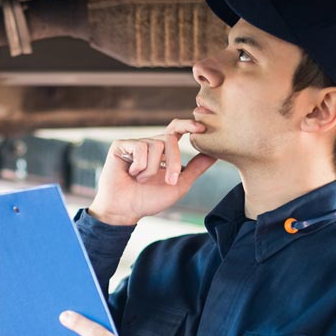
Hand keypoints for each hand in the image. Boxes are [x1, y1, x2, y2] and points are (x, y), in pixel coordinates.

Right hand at [88, 119, 215, 225]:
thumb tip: (214, 154)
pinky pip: (139, 148)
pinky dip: (139, 166)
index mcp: (163, 151)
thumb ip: (196, 169)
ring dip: (152, 170)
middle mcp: (149, 144)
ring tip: (141, 180)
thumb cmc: (149, 200)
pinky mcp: (121, 145)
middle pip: (169, 139)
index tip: (201, 128)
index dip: (188, 125)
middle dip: (174, 161)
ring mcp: (134, 144)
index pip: (176, 129)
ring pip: (155, 146)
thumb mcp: (179, 185)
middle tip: (170, 181)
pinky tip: (131, 174)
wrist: (125, 210)